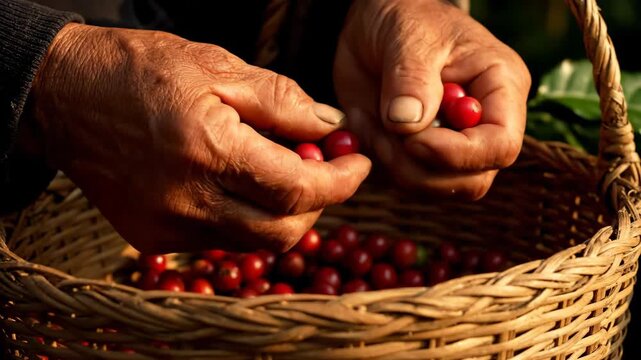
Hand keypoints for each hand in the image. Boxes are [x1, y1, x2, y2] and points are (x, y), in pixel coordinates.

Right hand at [27, 24, 370, 253]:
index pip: (299, 189)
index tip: (359, 163)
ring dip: (283, 214)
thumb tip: (331, 127)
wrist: (63, 96)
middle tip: (326, 170)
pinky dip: (245, 219)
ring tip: (282, 174)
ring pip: (254, 242)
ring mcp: (167, 226)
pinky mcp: (151, 237)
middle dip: (319, 204)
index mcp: (209, 150)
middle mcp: (188, 200)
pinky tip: (240, 186)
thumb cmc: (139, 70)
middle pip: (283, 230)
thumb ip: (282, 101)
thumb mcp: (217, 66)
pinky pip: (219, 241)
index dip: (342, 181)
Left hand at [334, 0, 530, 198]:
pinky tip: (362, 124)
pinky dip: (376, 161)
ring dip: (393, 164)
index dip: (459, 154)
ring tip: (368, 120)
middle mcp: (480, 125)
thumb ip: (412, 79)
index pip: (500, 146)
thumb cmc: (405, 17)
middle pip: (471, 181)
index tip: (413, 139)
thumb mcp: (409, 35)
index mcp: (499, 90)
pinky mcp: (415, 155)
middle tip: (384, 131)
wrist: (376, 22)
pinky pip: (400, 180)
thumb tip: (408, 126)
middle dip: (421, 168)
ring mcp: (448, 144)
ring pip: (433, 186)